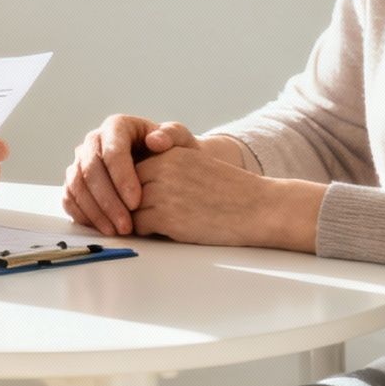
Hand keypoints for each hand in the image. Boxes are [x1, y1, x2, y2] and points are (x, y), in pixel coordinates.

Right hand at [62, 115, 199, 235]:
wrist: (160, 165)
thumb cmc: (170, 153)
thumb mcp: (179, 140)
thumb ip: (173, 135)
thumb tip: (155, 141)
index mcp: (116, 126)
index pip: (112, 149)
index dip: (121, 177)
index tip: (136, 202)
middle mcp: (94, 141)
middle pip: (91, 169)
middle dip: (108, 200)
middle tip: (125, 225)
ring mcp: (81, 161)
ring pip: (77, 185)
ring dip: (95, 211)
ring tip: (117, 231)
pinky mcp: (74, 181)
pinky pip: (69, 197)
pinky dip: (83, 214)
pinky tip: (103, 228)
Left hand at [132, 147, 324, 251]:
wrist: (259, 208)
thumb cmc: (230, 192)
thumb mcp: (195, 166)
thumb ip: (166, 170)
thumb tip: (133, 188)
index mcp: (170, 153)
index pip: (132, 168)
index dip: (134, 187)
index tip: (140, 198)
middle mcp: (163, 169)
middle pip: (125, 188)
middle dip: (131, 203)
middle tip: (143, 214)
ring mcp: (162, 193)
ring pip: (128, 208)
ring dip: (137, 218)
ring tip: (158, 223)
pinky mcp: (166, 218)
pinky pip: (138, 226)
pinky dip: (147, 232)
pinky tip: (167, 231)